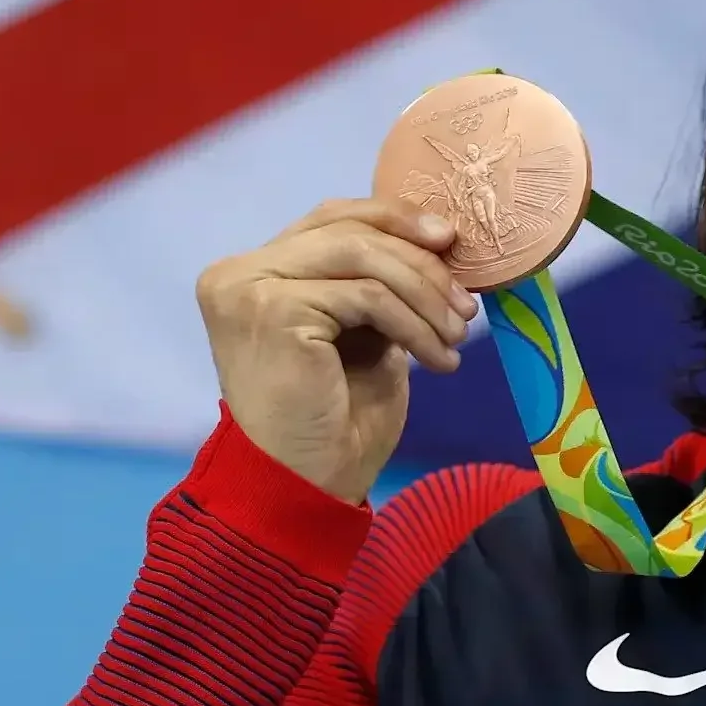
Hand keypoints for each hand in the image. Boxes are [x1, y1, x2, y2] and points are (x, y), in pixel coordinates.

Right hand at [195, 199, 477, 502]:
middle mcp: (239, 273)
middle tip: (467, 306)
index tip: (451, 240)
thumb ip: (375, 284)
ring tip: (457, 337)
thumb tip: (436, 240)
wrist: (307, 487)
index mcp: (254, 273)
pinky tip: (438, 361)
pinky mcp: (271, 310)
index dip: (396, 220)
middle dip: (421, 263)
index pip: (333, 218)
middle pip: (350, 231)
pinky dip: (414, 325)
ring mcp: (248, 289)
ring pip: (363, 258)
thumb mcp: (363, 335)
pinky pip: (366, 296)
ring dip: (425, 295)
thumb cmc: (335, 422)